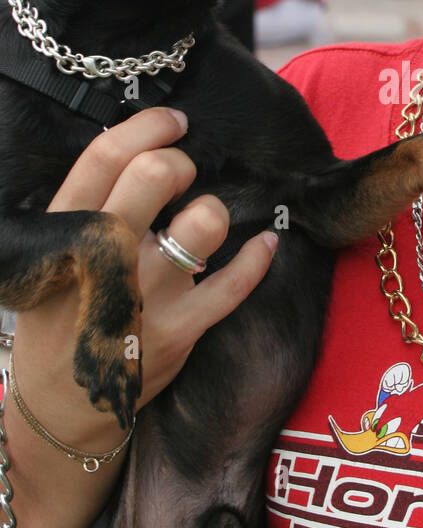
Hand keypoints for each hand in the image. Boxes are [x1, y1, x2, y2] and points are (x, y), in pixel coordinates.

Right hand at [10, 107, 278, 448]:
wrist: (63, 406)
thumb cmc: (60, 320)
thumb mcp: (51, 259)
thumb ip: (85, 210)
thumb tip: (137, 154)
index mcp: (66, 233)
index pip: (105, 156)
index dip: (147, 126)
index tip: (173, 121)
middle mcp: (106, 257)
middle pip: (156, 175)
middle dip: (182, 163)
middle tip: (184, 175)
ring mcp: (147, 295)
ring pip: (204, 221)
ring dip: (213, 212)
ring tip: (205, 223)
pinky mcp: (182, 330)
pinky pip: (236, 282)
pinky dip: (259, 257)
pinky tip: (267, 242)